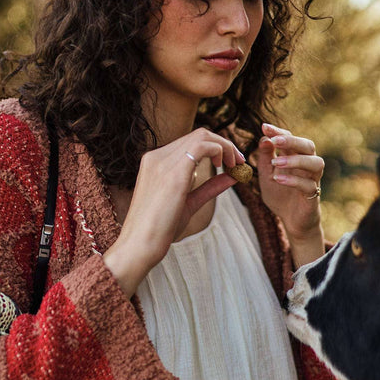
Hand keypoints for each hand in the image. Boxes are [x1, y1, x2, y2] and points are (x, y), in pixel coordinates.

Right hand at [103, 129, 245, 295]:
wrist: (139, 244)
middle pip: (198, 135)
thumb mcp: (189, 203)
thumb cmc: (160, 229)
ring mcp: (163, 161)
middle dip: (224, 144)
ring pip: (202, 136)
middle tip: (239, 161)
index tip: (231, 163)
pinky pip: (202, 146)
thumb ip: (209, 188)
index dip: (214, 147)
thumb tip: (231, 177)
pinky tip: (227, 166)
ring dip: (225, 146)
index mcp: (155, 162)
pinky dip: (221, 150)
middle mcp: (157, 156)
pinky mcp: (173, 172)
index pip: (190, 143)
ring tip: (236, 164)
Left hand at [255, 122, 324, 265]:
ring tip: (276, 162)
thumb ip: (264, 159)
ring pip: (315, 163)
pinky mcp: (313, 195)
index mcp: (295, 158)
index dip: (279, 132)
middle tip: (275, 141)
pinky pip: (309, 185)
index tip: (264, 127)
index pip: (291, 139)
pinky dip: (293, 180)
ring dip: (295, 160)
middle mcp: (307, 166)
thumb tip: (264, 138)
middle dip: (292, 140)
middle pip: (308, 146)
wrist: (291, 221)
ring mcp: (313, 180)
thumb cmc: (280, 196)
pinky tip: (278, 179)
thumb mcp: (266, 176)